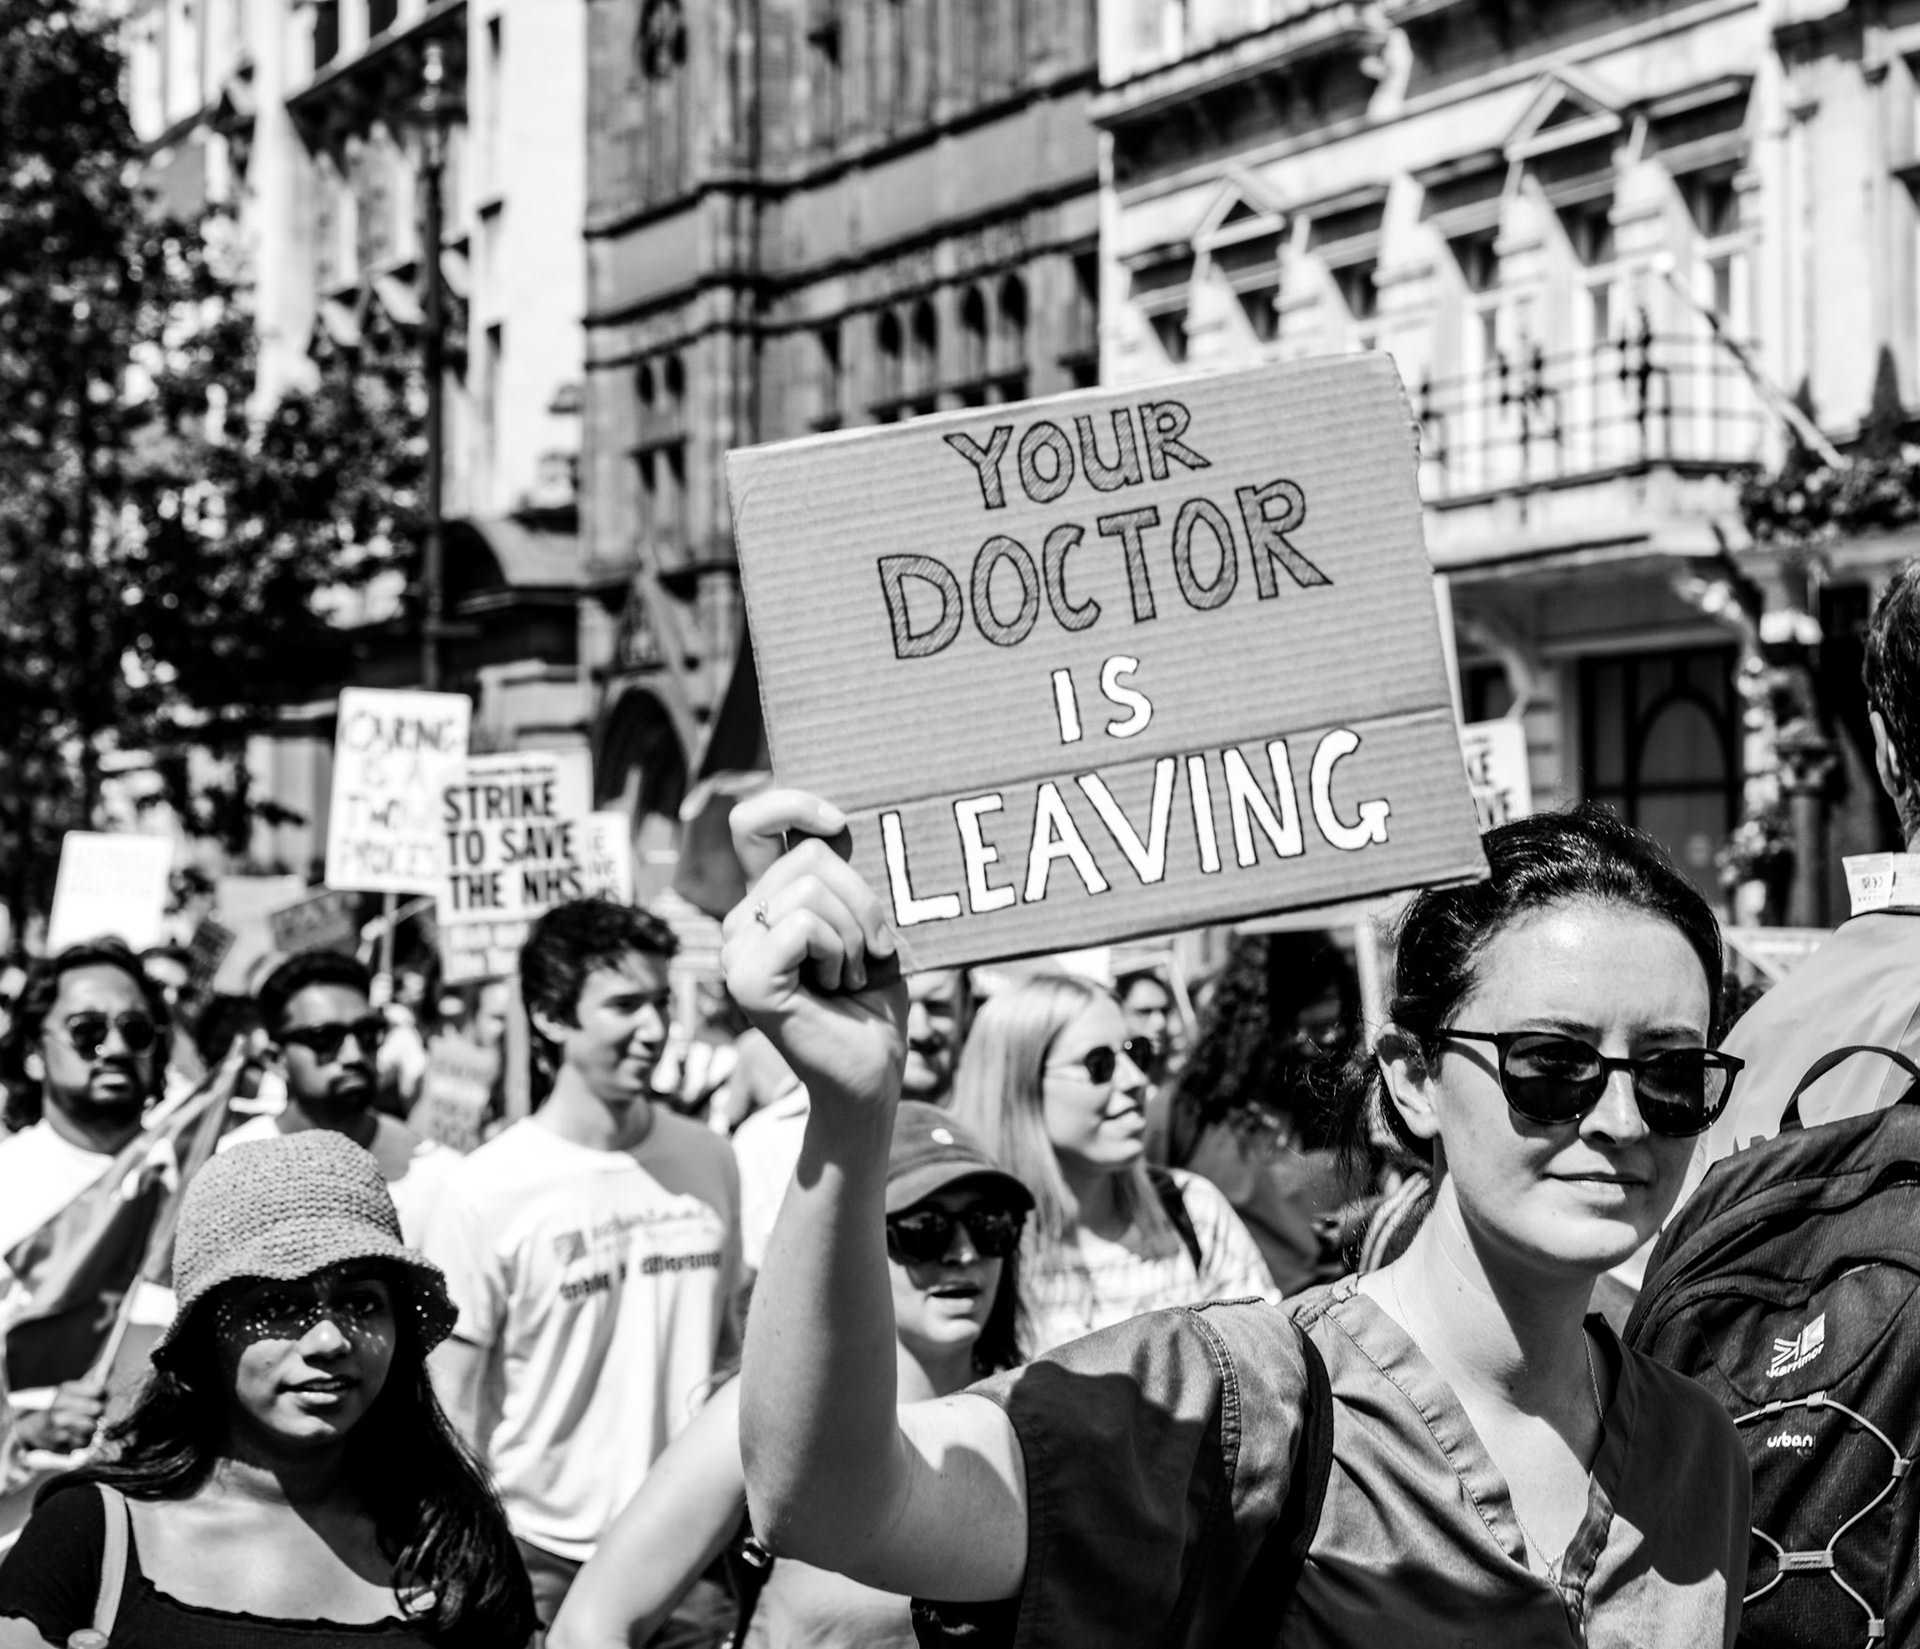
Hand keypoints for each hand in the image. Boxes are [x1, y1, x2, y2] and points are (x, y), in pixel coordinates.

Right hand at [18, 1378, 105, 1452]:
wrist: (37, 1429)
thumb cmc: (64, 1407)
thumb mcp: (74, 1391)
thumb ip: (93, 1381)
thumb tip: (113, 1364)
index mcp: (66, 1389)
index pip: (98, 1390)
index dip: (104, 1395)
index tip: (101, 1398)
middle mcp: (59, 1405)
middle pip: (97, 1408)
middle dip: (98, 1412)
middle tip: (93, 1414)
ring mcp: (57, 1424)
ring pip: (91, 1426)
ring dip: (92, 1427)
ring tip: (84, 1425)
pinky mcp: (58, 1442)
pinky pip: (84, 1442)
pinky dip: (84, 1440)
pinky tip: (76, 1435)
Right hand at [721, 790, 906, 1115]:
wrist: (871, 1072)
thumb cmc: (873, 998)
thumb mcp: (865, 921)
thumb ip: (845, 876)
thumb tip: (846, 820)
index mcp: (767, 899)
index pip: (752, 821)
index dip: (791, 802)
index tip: (840, 821)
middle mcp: (742, 919)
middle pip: (809, 854)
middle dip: (862, 900)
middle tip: (867, 953)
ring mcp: (736, 950)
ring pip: (810, 889)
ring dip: (855, 935)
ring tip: (849, 976)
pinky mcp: (745, 979)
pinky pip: (804, 926)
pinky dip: (838, 953)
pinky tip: (835, 988)